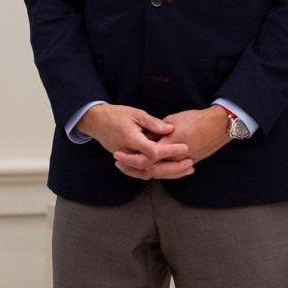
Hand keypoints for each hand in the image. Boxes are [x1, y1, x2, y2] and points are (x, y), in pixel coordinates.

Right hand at [77, 103, 193, 179]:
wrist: (97, 122)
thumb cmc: (117, 115)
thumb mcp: (136, 114)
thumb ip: (153, 123)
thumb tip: (170, 129)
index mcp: (132, 141)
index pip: (154, 151)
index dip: (170, 151)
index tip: (185, 148)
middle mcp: (129, 154)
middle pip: (153, 168)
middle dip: (173, 168)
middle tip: (190, 164)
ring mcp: (127, 160)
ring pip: (149, 173)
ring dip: (168, 173)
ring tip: (185, 170)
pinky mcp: (128, 162)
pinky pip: (143, 172)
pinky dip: (157, 173)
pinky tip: (170, 171)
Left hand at [114, 105, 228, 177]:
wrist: (218, 125)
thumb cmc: (196, 119)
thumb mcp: (173, 119)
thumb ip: (157, 130)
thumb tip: (145, 137)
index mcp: (170, 144)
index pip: (146, 157)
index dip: (130, 159)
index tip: (119, 155)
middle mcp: (176, 157)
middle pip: (151, 170)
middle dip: (133, 169)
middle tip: (120, 164)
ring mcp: (182, 163)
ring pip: (160, 174)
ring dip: (143, 173)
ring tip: (130, 169)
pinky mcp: (189, 165)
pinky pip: (170, 173)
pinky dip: (157, 173)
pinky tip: (149, 171)